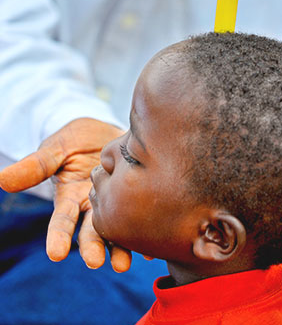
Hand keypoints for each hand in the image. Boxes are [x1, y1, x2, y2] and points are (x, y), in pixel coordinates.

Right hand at [0, 118, 130, 270]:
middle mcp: (91, 207)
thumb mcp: (55, 149)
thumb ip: (35, 166)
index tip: (55, 253)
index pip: (60, 220)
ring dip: (119, 249)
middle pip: (90, 232)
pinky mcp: (135, 197)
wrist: (109, 131)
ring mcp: (114, 204)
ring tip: (123, 265)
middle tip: (96, 262)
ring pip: (115, 231)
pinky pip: (141, 217)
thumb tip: (2, 179)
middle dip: (92, 248)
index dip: (57, 237)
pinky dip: (145, 234)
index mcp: (69, 198)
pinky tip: (151, 249)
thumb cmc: (76, 140)